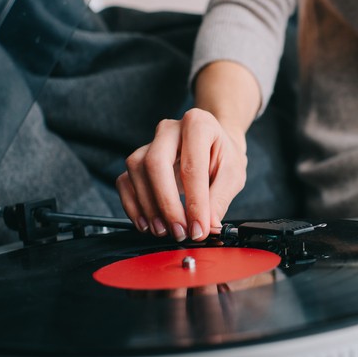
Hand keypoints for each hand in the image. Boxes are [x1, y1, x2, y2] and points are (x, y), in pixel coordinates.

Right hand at [116, 108, 247, 241]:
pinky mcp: (138, 160)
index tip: (198, 229)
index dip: (195, 203)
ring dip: (148, 207)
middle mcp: (169, 129)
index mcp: (198, 125)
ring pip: (137, 171)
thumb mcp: (232, 175)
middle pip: (155, 164)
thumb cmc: (223, 157)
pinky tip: (147, 224)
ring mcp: (149, 143)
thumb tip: (206, 227)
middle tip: (179, 231)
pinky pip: (125, 181)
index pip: (192, 167)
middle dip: (166, 203)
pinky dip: (133, 206)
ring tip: (165, 231)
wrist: (214, 145)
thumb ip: (219, 200)